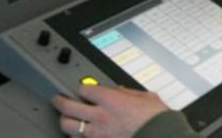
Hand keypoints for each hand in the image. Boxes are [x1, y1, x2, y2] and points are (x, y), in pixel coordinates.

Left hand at [52, 84, 169, 137]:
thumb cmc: (157, 120)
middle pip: (68, 107)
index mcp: (111, 99)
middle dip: (60, 102)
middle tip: (58, 100)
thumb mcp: (146, 97)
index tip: (81, 89)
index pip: (84, 88)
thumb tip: (119, 91)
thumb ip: (129, 93)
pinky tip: (80, 136)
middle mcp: (101, 116)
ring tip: (65, 120)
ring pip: (68, 127)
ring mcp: (98, 134)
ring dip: (65, 123)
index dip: (81, 88)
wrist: (163, 137)